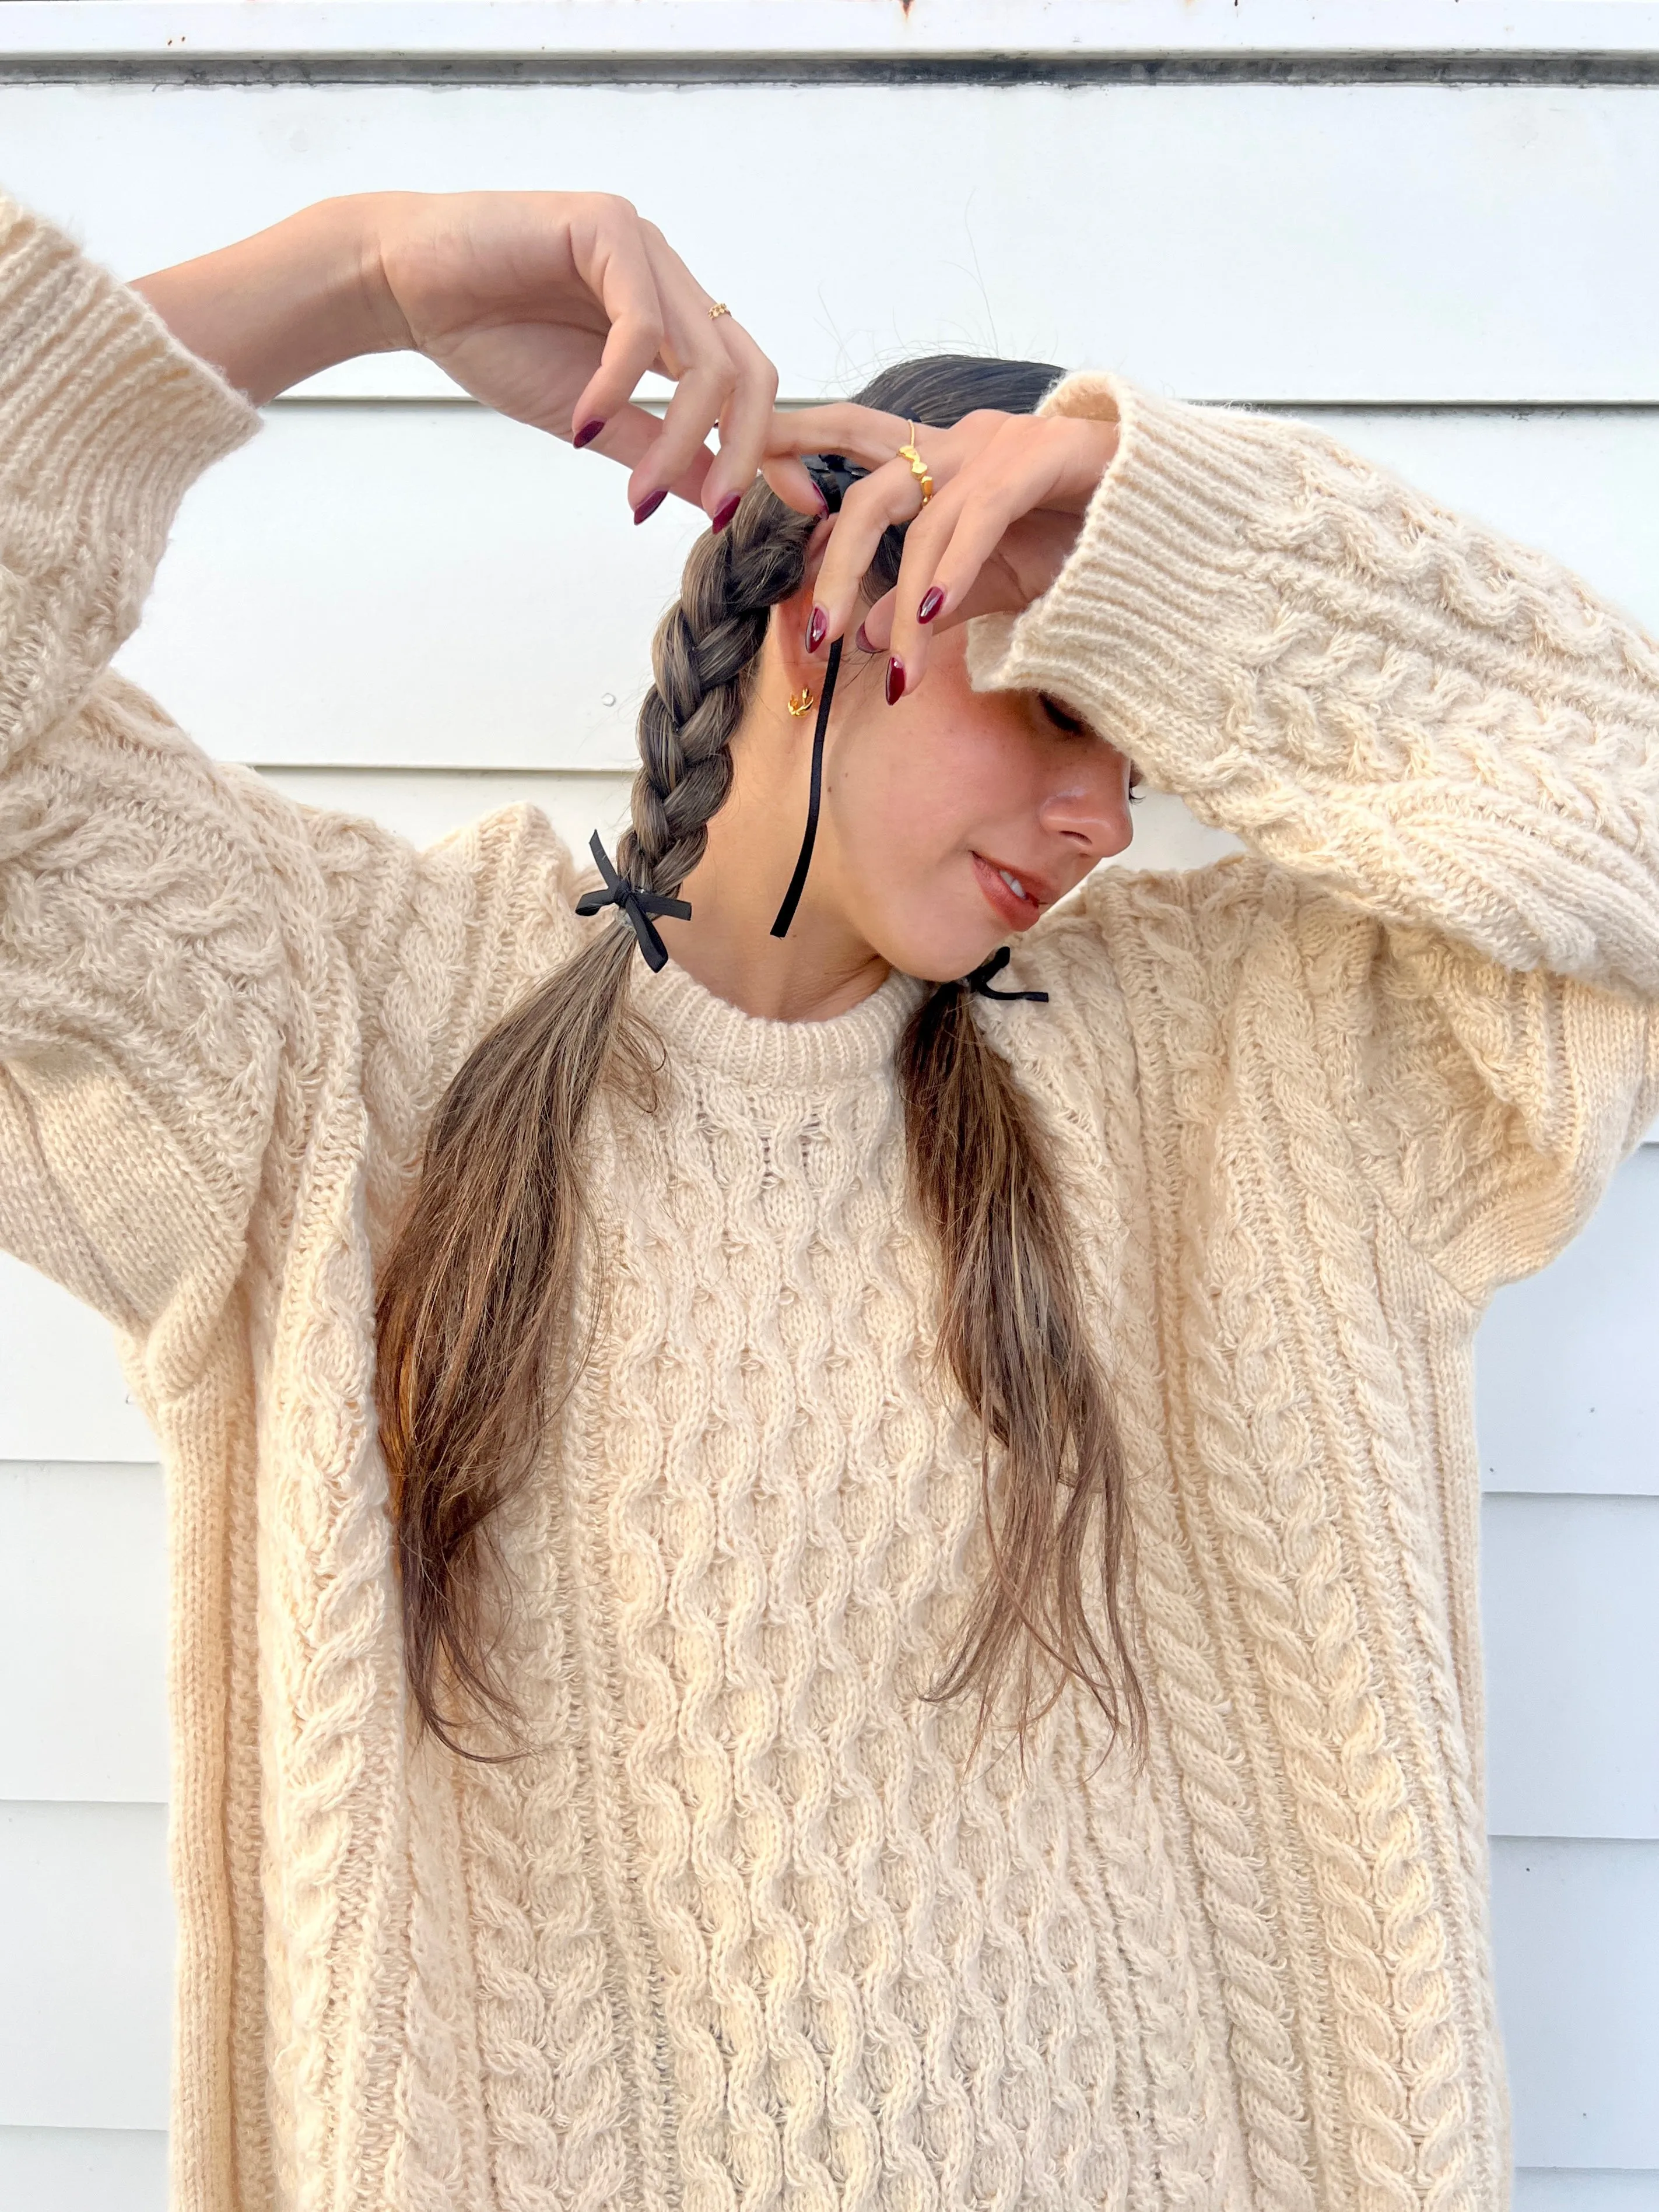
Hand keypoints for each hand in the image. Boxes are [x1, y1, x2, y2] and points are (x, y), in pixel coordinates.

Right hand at [136, 191, 776, 522]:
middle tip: (714, 516)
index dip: (771, 449)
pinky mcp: (605, 224)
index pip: (750, 386)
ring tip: (632, 494)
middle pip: (750, 373)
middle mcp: (673, 279)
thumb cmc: (492, 341)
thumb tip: (720, 497)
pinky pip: (641, 326)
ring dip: (679, 438)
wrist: (404, 286)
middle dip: (742, 453)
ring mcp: (644, 246)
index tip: (793, 513)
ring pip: (706, 359)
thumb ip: (659, 451)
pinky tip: (585, 424)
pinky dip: (620, 386)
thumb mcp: (594, 421)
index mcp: (676, 320)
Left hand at [762, 404, 1119, 692]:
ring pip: (923, 515)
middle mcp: (964, 439)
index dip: (793, 441)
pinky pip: (979, 516)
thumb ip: (930, 605)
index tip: (733, 469)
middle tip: (817, 636)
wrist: (1177, 525)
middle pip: (871, 490)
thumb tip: (867, 639)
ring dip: (904, 600)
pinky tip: (932, 619)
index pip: (852, 436)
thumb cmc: (1087, 547)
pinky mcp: (1045, 457)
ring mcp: (1004, 442)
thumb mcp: (993, 585)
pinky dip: (951, 571)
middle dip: (837, 565)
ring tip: (898, 670)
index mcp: (946, 457)